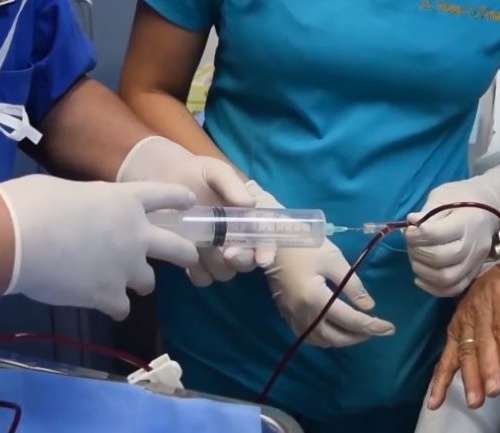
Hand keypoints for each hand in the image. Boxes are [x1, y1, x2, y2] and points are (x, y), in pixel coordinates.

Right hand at [0, 174, 197, 319]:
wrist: (14, 240)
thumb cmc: (34, 204)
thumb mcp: (69, 191)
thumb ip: (93, 203)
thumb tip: (89, 213)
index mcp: (125, 201)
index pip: (164, 195)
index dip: (179, 198)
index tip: (191, 202)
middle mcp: (136, 234)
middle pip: (178, 247)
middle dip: (187, 254)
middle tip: (190, 257)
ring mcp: (126, 266)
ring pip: (149, 281)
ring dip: (140, 282)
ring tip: (126, 284)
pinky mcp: (108, 294)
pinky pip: (123, 307)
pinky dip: (115, 305)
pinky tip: (103, 303)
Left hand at [117, 136, 257, 286]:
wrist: (163, 178)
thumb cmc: (196, 173)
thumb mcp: (216, 172)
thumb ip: (232, 185)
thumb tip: (250, 204)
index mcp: (247, 220)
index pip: (266, 239)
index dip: (267, 251)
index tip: (262, 259)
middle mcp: (236, 239)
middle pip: (247, 262)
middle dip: (241, 260)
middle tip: (228, 252)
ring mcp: (215, 253)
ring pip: (224, 273)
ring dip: (217, 265)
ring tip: (203, 247)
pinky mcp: (194, 261)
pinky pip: (201, 278)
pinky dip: (196, 271)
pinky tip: (187, 254)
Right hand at [265, 239, 395, 347]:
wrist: (274, 241)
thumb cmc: (306, 245)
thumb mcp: (334, 260)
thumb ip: (352, 285)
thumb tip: (368, 307)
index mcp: (315, 299)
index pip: (349, 320)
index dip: (372, 326)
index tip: (390, 328)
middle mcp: (303, 313)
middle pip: (335, 337)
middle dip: (358, 336)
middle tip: (376, 328)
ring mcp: (292, 315)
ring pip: (320, 340)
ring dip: (341, 339)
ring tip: (357, 330)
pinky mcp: (286, 313)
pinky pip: (307, 335)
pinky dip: (324, 337)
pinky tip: (333, 328)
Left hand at [406, 173, 499, 296]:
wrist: (488, 206)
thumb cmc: (461, 198)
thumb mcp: (442, 196)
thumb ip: (426, 212)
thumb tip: (411, 222)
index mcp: (466, 222)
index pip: (436, 235)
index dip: (416, 235)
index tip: (409, 229)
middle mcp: (473, 244)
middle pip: (441, 258)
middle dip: (417, 252)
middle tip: (411, 244)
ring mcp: (474, 261)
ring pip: (446, 277)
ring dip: (422, 270)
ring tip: (415, 257)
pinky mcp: (472, 272)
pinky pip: (454, 289)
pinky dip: (432, 288)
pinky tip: (420, 277)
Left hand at [427, 266, 499, 409]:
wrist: (498, 269)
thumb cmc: (486, 298)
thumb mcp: (473, 321)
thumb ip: (471, 346)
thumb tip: (475, 377)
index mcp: (458, 327)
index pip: (449, 358)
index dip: (441, 381)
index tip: (433, 404)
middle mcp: (468, 320)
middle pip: (468, 351)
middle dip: (472, 377)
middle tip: (475, 400)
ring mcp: (485, 310)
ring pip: (488, 341)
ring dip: (491, 366)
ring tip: (493, 389)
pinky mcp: (499, 302)